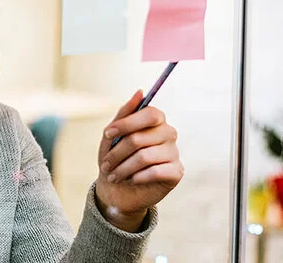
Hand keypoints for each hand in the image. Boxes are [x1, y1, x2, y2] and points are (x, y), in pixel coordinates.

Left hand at [94, 90, 183, 231]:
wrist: (118, 190)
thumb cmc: (116, 158)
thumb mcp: (112, 136)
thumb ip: (124, 113)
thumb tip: (140, 91)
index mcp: (155, 120)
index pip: (149, 113)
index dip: (127, 123)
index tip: (107, 134)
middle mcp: (168, 133)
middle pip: (140, 138)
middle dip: (117, 152)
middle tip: (106, 164)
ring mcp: (174, 152)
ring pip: (145, 157)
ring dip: (123, 168)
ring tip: (113, 176)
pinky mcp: (176, 172)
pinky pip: (156, 171)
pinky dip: (138, 177)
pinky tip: (131, 180)